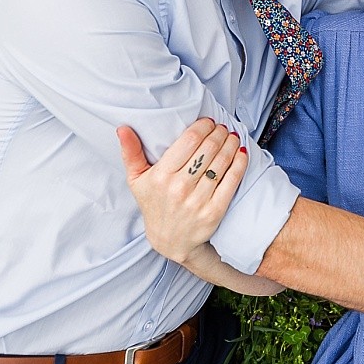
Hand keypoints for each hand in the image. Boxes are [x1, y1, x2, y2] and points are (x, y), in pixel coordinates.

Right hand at [117, 118, 248, 263]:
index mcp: (161, 176)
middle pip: (207, 149)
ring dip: (230, 144)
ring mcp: (198, 200)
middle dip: (218, 133)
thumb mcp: (136, 180)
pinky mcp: (214, 211)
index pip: (189, 141)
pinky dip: (239, 164)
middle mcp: (179, 188)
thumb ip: (130, 152)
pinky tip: (240, 153)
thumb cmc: (153, 204)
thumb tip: (123, 128)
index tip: (208, 122)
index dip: (202, 127)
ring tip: (231, 136)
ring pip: (221, 163)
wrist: (170, 241)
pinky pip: (231, 181)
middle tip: (222, 128)